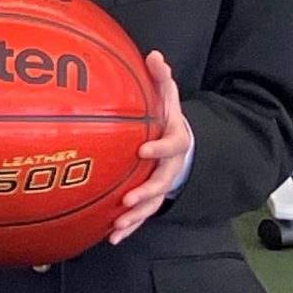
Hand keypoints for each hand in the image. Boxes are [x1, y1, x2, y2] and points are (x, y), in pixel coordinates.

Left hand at [110, 54, 193, 243]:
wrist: (180, 141)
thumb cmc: (167, 116)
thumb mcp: (168, 94)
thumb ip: (161, 77)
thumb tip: (153, 56)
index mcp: (176, 139)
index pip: (172, 145)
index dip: (160, 149)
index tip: (143, 150)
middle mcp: (171, 165)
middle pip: (163, 182)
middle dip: (147, 193)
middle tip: (129, 200)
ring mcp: (162, 183)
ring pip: (153, 204)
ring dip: (137, 216)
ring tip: (120, 224)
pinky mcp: (151, 197)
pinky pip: (142, 214)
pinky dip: (129, 227)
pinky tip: (112, 237)